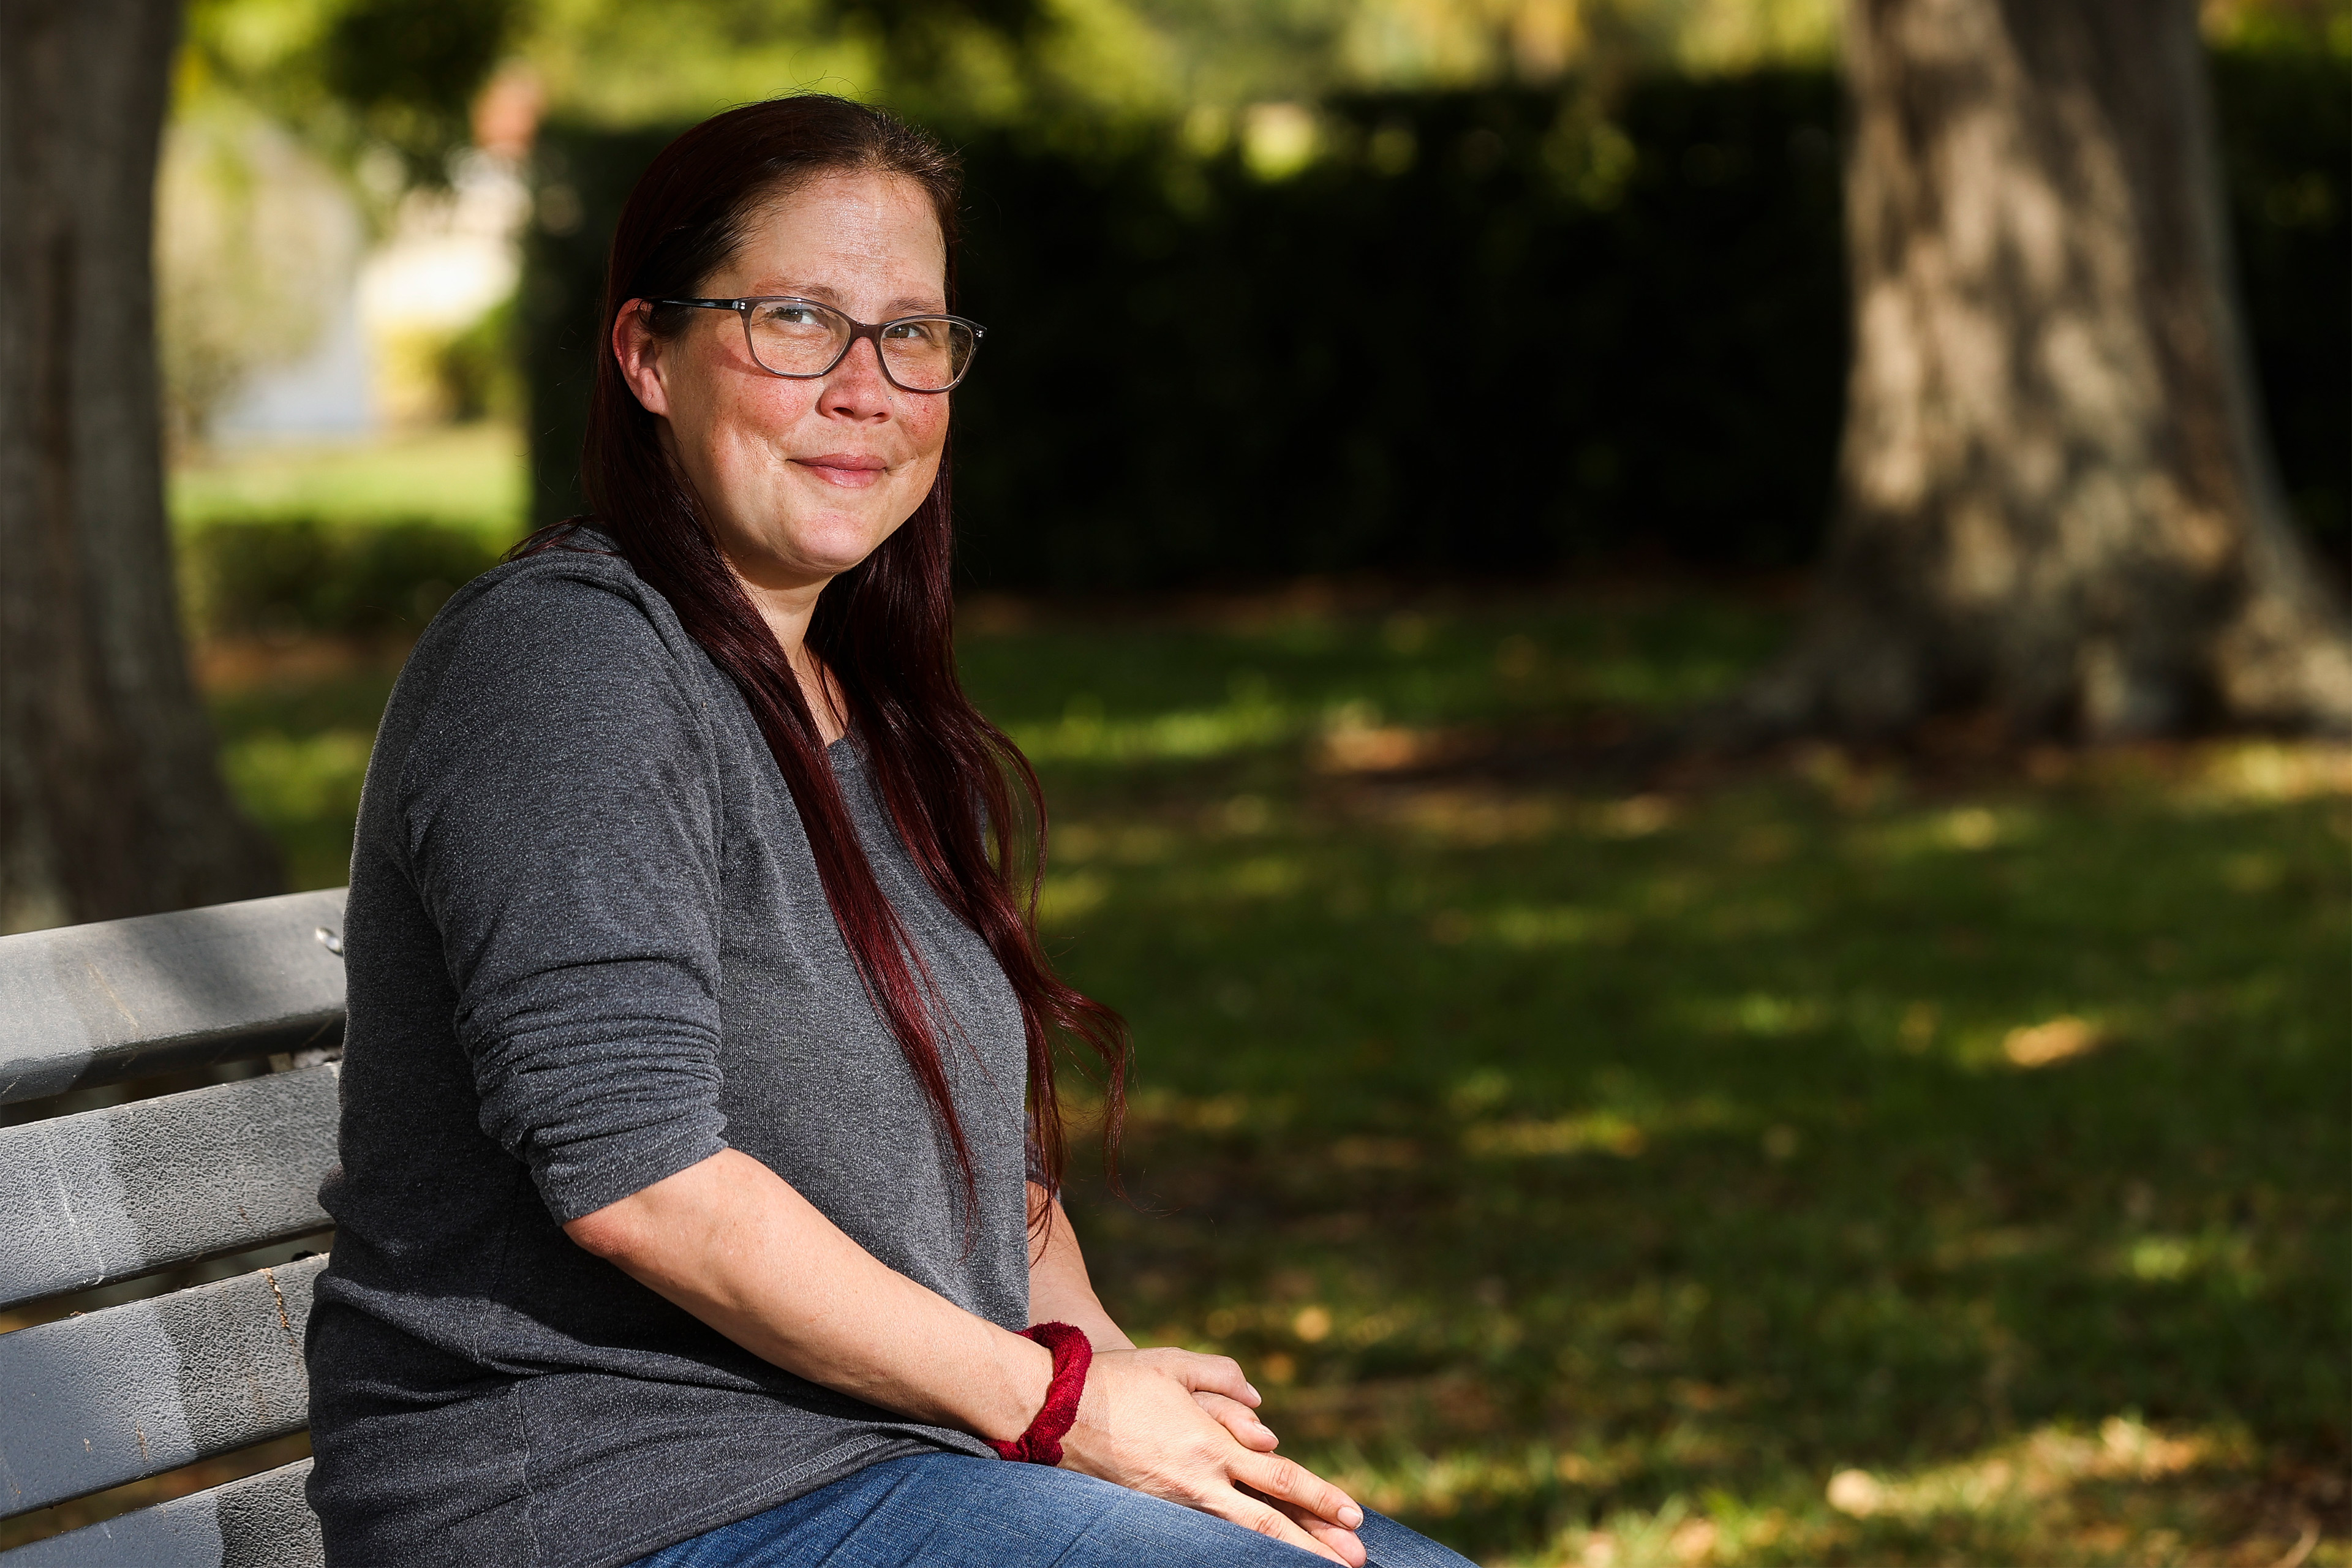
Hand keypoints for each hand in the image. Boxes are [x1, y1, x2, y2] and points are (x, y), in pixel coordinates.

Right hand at [1058, 1348, 1366, 1566]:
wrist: (1057, 1410)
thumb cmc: (1120, 1380)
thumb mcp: (1176, 1362)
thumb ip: (1224, 1377)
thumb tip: (1263, 1407)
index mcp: (1212, 1442)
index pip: (1279, 1477)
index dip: (1320, 1497)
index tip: (1355, 1515)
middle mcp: (1199, 1480)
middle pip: (1269, 1521)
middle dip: (1315, 1544)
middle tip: (1357, 1563)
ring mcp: (1175, 1503)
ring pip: (1240, 1538)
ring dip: (1283, 1555)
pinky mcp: (1151, 1515)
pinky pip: (1204, 1538)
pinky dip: (1235, 1552)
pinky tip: (1252, 1561)